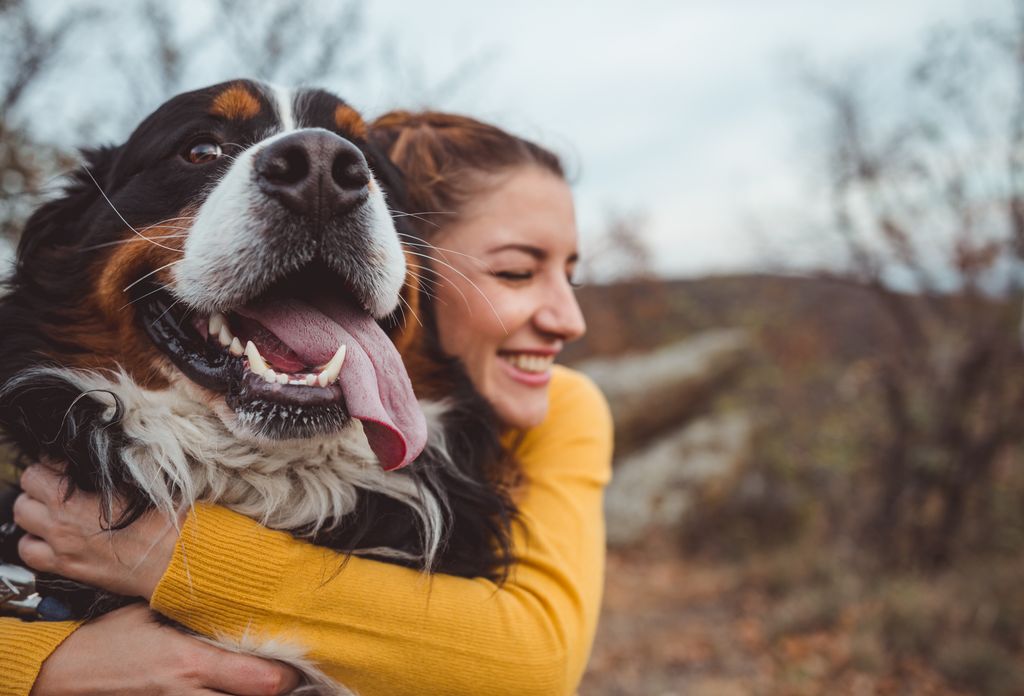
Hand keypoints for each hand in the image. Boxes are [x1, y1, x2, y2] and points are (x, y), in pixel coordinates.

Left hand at [14, 463, 179, 599]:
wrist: (173, 558)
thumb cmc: (162, 519)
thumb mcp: (137, 482)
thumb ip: (107, 471)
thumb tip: (94, 459)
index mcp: (74, 499)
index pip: (40, 469)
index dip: (53, 463)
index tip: (68, 465)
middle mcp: (61, 523)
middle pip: (25, 493)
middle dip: (39, 485)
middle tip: (58, 484)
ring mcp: (61, 547)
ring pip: (22, 522)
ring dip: (34, 513)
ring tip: (53, 510)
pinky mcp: (67, 567)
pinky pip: (30, 554)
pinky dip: (35, 543)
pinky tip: (53, 537)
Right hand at [31, 603, 300, 695]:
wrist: (62, 674)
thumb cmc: (108, 638)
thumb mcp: (152, 614)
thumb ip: (195, 613)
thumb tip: (233, 598)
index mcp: (191, 663)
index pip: (262, 681)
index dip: (288, 675)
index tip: (300, 659)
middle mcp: (189, 694)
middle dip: (280, 689)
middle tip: (294, 674)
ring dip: (254, 694)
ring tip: (271, 681)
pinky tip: (237, 688)